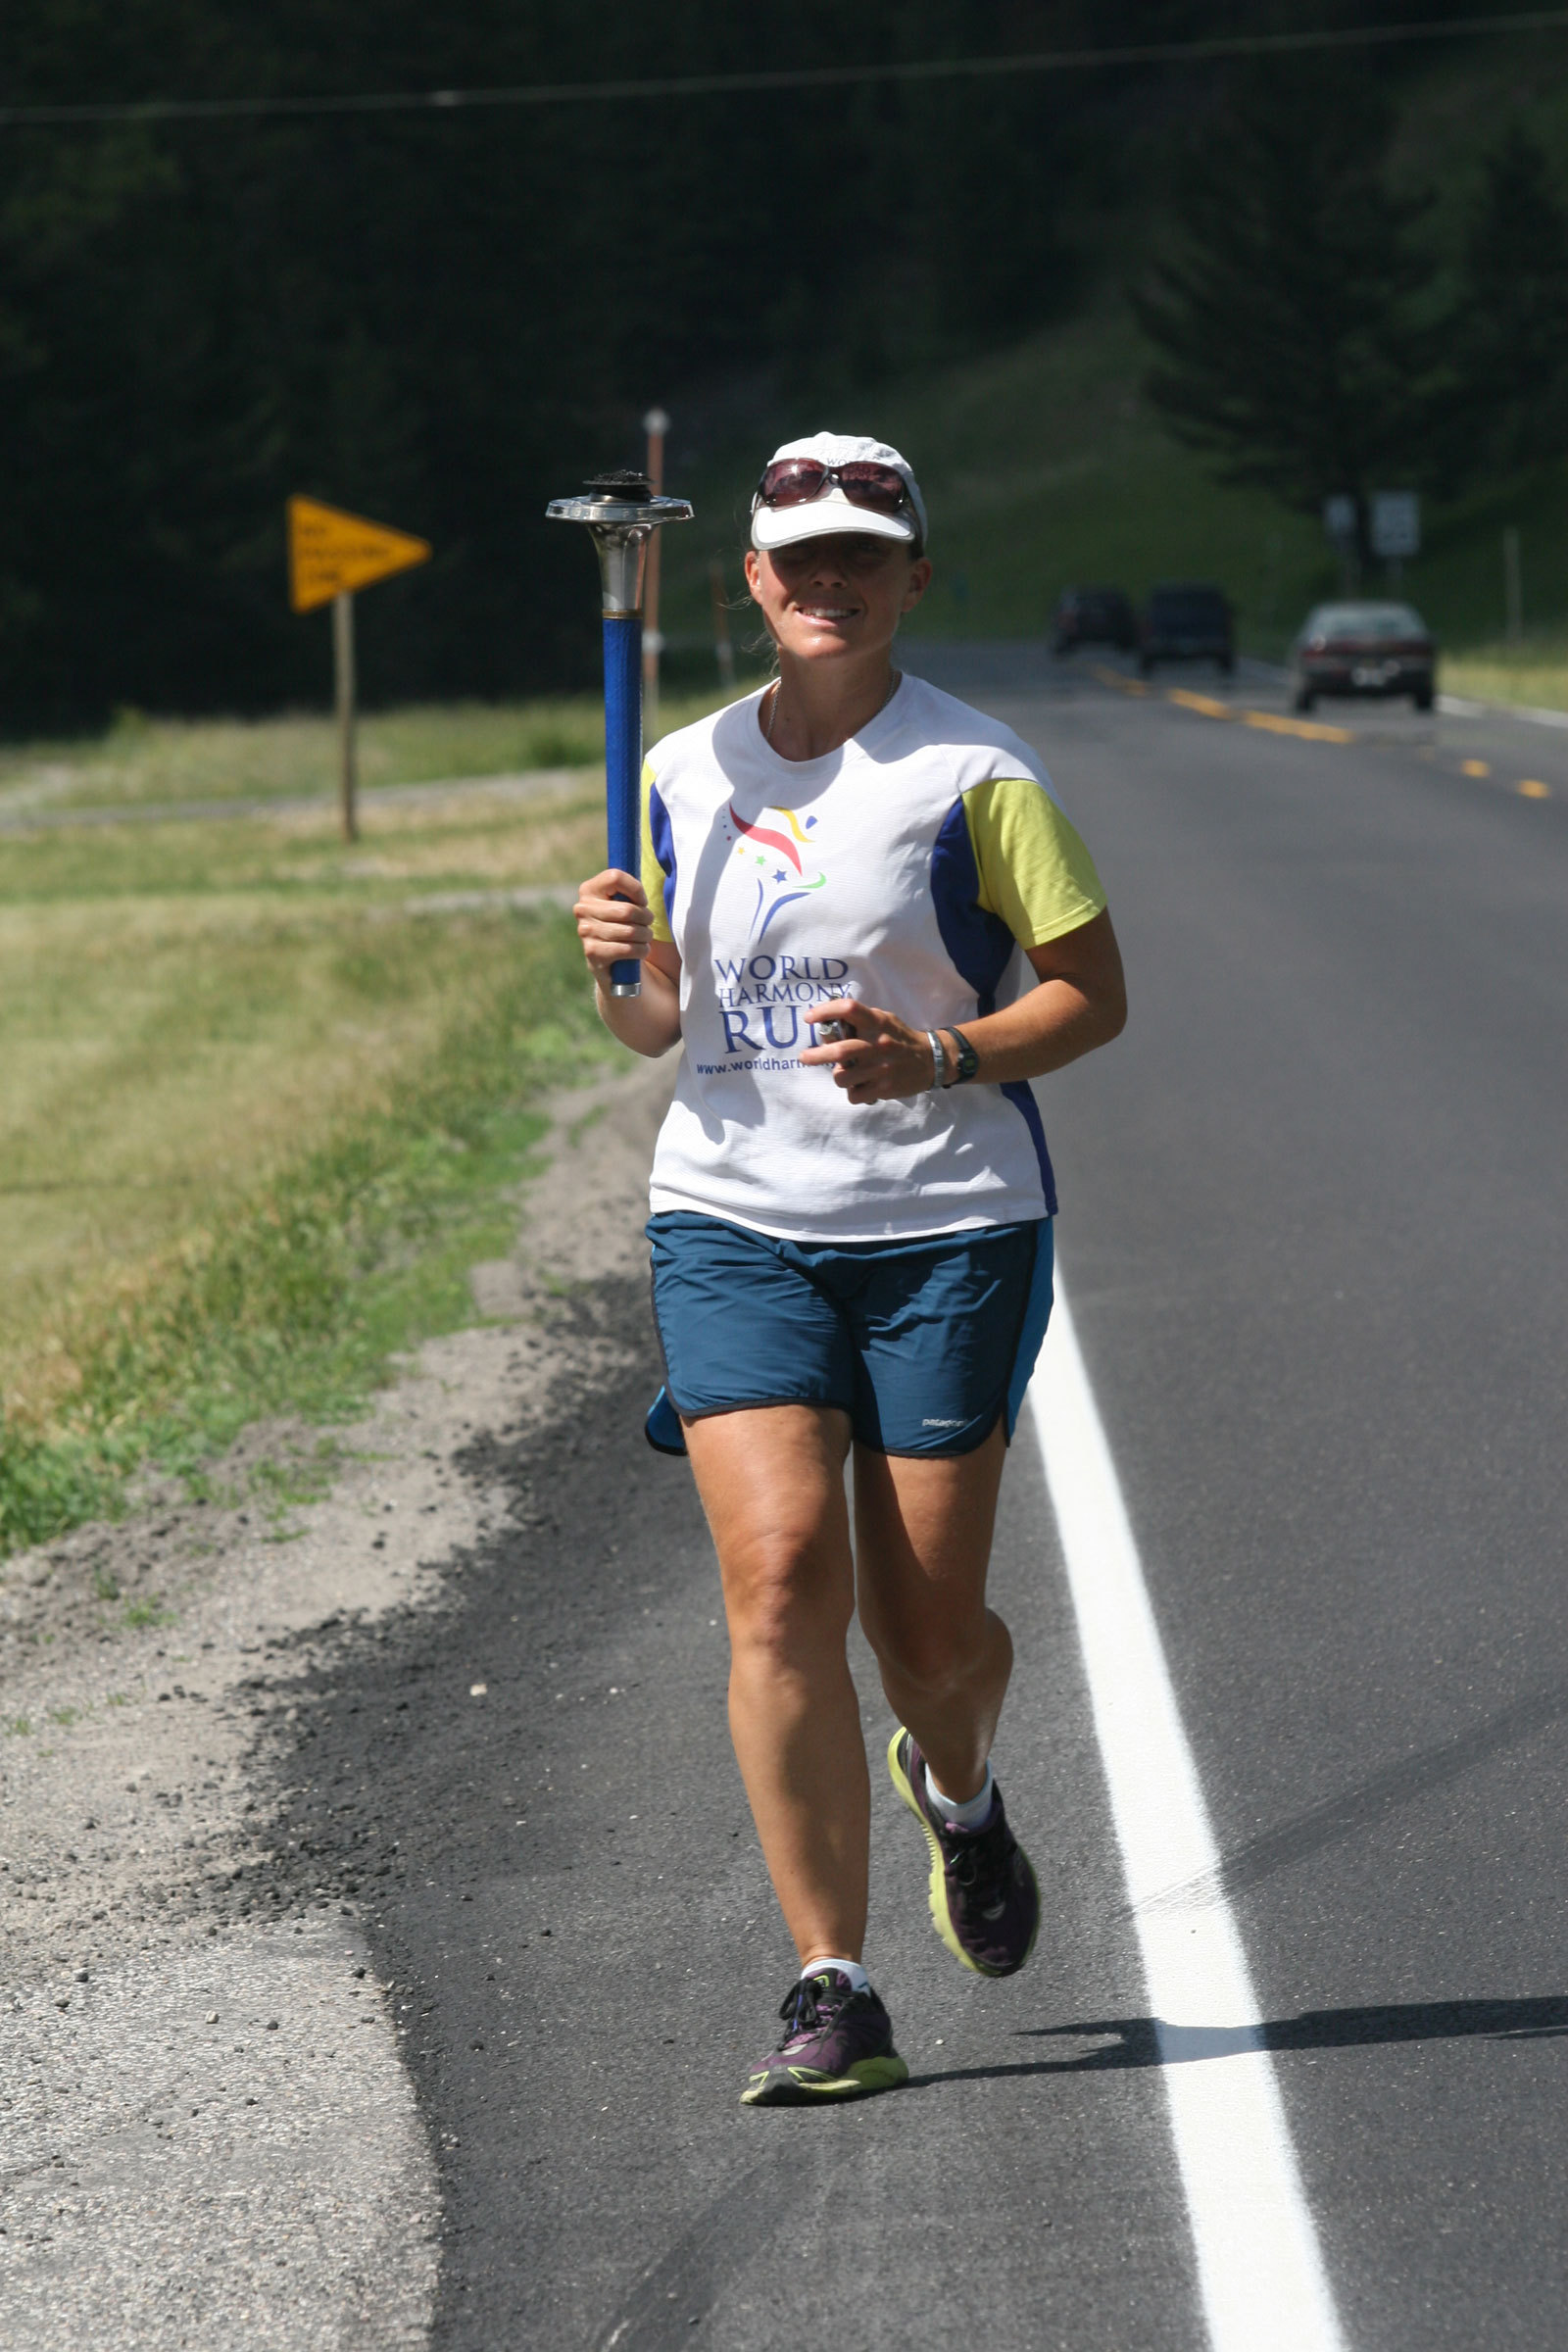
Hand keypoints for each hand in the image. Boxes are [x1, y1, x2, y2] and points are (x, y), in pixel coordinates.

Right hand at [574, 869, 651, 985]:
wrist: (616, 962)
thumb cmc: (625, 924)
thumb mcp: (626, 901)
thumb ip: (629, 888)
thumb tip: (640, 891)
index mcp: (589, 889)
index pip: (615, 877)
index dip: (636, 890)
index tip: (642, 901)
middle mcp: (582, 909)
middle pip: (627, 910)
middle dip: (646, 918)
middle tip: (648, 923)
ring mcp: (585, 931)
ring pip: (629, 931)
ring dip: (645, 936)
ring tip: (645, 937)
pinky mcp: (592, 953)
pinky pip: (626, 949)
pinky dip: (641, 950)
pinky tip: (641, 950)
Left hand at [800, 997, 940, 1103]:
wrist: (930, 1061)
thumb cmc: (900, 1038)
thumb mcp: (885, 1020)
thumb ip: (861, 1021)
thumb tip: (829, 1026)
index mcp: (878, 1022)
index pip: (849, 1009)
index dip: (825, 1011)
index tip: (809, 1018)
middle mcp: (879, 1044)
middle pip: (839, 1050)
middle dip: (815, 1055)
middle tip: (804, 1057)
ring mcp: (881, 1069)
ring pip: (842, 1077)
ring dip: (838, 1076)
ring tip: (846, 1074)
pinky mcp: (884, 1088)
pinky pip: (854, 1095)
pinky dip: (853, 1092)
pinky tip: (860, 1086)